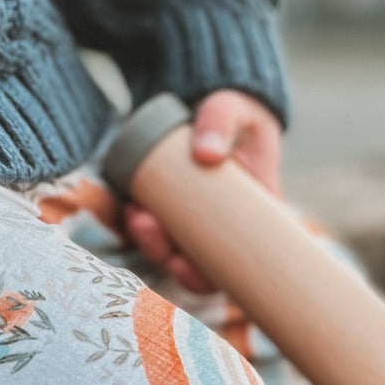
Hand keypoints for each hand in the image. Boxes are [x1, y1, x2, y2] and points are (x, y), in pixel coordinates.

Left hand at [122, 90, 282, 294]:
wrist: (222, 106)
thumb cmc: (236, 111)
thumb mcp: (235, 109)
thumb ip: (222, 121)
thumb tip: (206, 154)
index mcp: (255, 216)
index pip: (233, 265)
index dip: (204, 278)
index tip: (179, 263)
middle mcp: (228, 227)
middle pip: (197, 264)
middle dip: (164, 255)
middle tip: (144, 223)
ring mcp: (202, 221)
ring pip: (174, 250)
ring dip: (149, 242)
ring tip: (134, 214)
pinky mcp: (179, 210)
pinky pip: (160, 230)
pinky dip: (141, 227)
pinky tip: (128, 209)